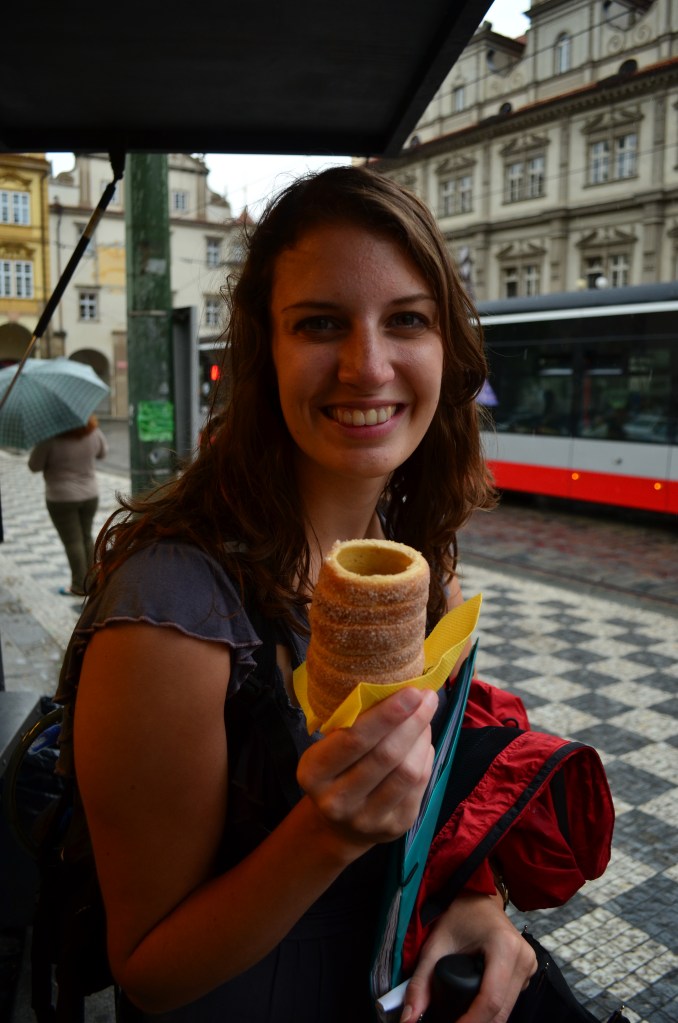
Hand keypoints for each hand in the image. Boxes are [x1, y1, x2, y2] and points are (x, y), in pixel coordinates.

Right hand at [297, 687, 437, 852]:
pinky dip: (425, 756)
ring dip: (422, 737)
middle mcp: (337, 800)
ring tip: (426, 715)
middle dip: (412, 721)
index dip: (386, 715)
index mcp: (314, 772)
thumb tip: (396, 688)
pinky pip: (419, 785)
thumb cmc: (337, 770)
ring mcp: (367, 818)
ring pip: (407, 772)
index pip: (353, 740)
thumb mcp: (328, 749)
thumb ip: (352, 725)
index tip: (411, 691)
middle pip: (385, 755)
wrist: (339, 826)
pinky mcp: (395, 827)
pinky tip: (423, 741)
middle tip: (427, 696)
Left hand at [400, 892, 536, 1022]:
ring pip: (508, 1010)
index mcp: (504, 946)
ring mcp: (529, 965)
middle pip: (502, 1010)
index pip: (490, 999)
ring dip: (485, 1019)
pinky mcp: (527, 971)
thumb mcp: (434, 946)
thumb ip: (420, 983)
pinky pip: (510, 1001)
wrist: (476, 899)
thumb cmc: (457, 916)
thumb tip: (408, 1019)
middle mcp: (523, 957)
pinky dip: (492, 1011)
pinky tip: (474, 1012)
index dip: (471, 1021)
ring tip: (460, 1019)